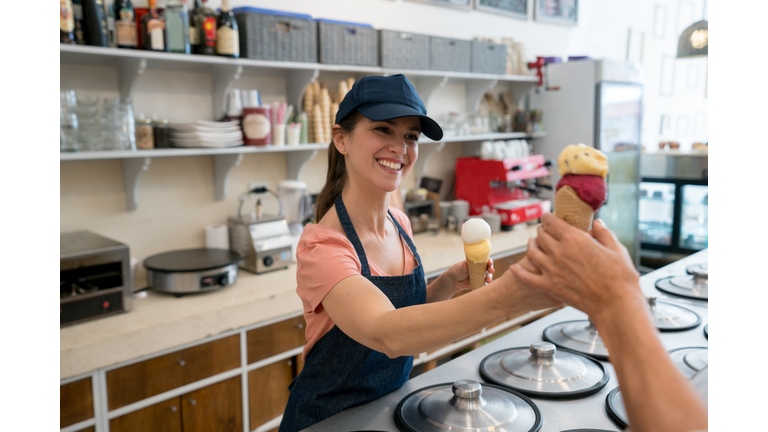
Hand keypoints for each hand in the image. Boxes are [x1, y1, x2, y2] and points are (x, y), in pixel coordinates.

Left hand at [444, 258, 494, 291]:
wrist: (453, 281)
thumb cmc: (456, 271)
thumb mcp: (459, 268)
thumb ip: (463, 266)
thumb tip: (465, 264)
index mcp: (476, 262)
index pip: (484, 260)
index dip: (488, 261)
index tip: (490, 262)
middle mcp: (479, 269)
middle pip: (488, 268)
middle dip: (491, 269)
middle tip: (491, 270)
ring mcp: (480, 276)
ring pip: (487, 276)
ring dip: (489, 278)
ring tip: (489, 280)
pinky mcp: (478, 283)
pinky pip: (484, 284)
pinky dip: (486, 285)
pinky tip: (486, 286)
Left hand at [508, 214, 640, 316]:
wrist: (616, 304)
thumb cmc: (620, 278)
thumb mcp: (616, 249)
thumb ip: (604, 233)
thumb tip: (598, 223)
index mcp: (574, 239)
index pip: (552, 222)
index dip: (548, 218)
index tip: (548, 217)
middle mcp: (559, 252)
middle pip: (541, 235)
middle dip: (541, 231)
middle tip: (543, 231)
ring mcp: (551, 270)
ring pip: (531, 252)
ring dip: (531, 245)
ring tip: (532, 243)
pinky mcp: (549, 286)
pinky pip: (527, 277)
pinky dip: (518, 271)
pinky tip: (514, 268)